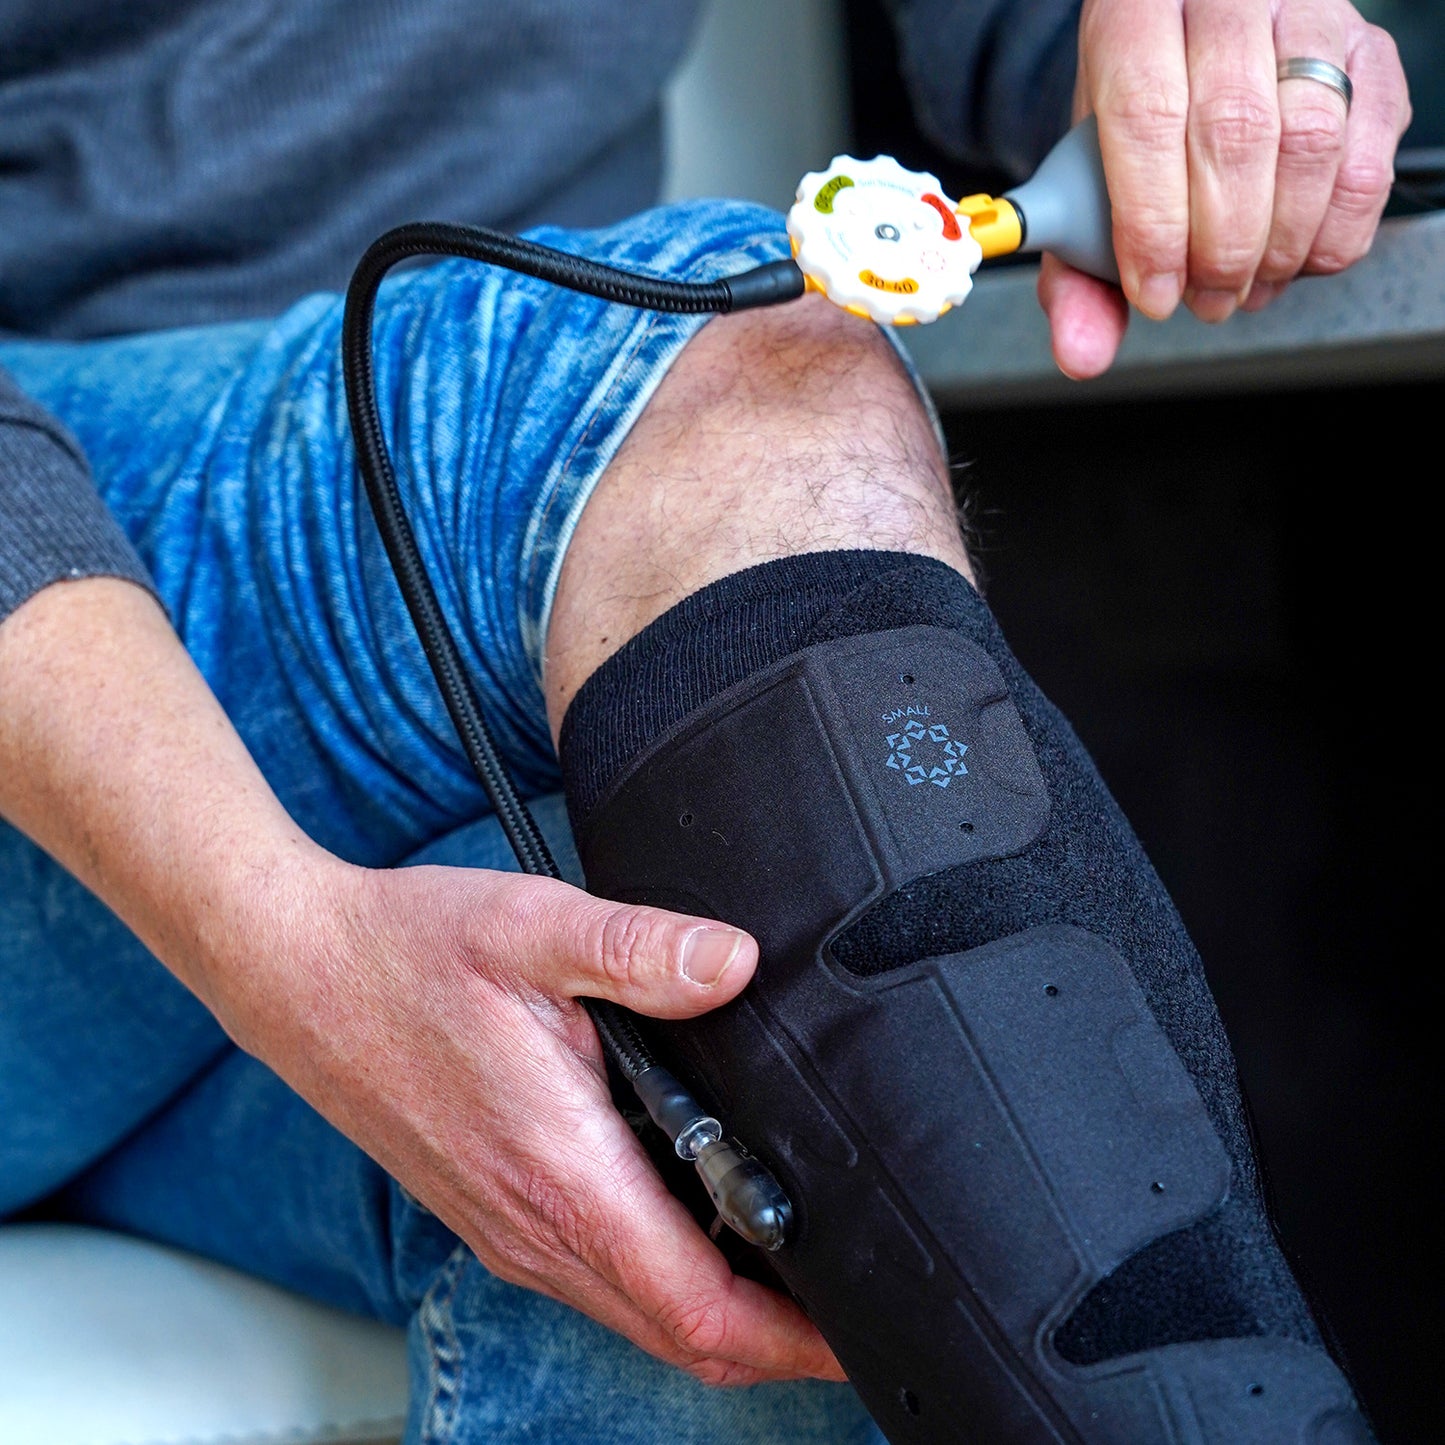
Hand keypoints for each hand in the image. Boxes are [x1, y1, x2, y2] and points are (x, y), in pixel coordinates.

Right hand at [225, 853, 843, 1387]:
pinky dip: (665, 1284)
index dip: (793, 1339)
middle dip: (776, 1345)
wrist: (296, 971)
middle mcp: (533, 1227)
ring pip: (639, 1316)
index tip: (858, 1328)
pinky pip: (597, 1280)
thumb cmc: (406, 952)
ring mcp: (507, 1230)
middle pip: (680, 1338)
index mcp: (561, 1174)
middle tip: (851, 1310)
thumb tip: (736, 963)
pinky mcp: (492, 1212)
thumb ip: (643, 949)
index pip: (699, 1309)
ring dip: (722, 1317)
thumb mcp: (534, 928)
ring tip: (797, 1271)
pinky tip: (699, 1228)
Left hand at [1041, 0, 1412, 377]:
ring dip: (1279, 243)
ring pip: (1311, 139)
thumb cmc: (1139, 109)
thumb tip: (1082, 353)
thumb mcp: (1086, 176)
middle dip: (1220, 246)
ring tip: (1245, 285)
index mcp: (1135, 13)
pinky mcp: (1371, 51)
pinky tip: (1295, 255)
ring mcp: (1309, 15)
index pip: (1148, 116)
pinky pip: (1368, 154)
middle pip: (1234, 131)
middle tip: (1206, 298)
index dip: (1154, 222)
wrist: (1190, 42)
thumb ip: (1077, 270)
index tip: (1156, 292)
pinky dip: (1335, 230)